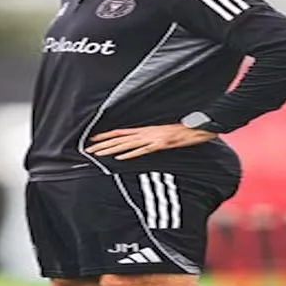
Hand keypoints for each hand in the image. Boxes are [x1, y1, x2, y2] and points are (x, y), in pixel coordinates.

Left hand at [86, 124, 217, 159]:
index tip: (93, 139)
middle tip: (88, 150)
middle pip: (119, 139)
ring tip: (97, 154)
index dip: (106, 135)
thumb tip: (140, 143)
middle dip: (103, 144)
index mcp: (145, 130)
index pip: (120, 132)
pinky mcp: (160, 144)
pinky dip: (130, 154)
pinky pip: (143, 150)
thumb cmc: (180, 131)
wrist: (197, 127)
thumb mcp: (162, 133)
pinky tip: (119, 158)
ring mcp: (152, 138)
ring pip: (127, 145)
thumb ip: (150, 138)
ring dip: (111, 149)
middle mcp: (145, 133)